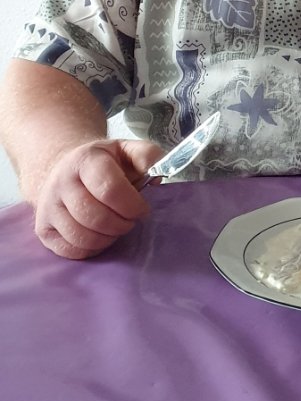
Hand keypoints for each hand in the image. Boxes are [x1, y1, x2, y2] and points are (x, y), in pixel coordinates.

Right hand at [34, 139, 165, 259]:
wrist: (66, 168)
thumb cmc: (104, 163)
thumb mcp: (126, 150)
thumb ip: (147, 155)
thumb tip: (158, 172)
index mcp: (85, 160)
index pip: (109, 189)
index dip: (132, 205)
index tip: (142, 209)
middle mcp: (61, 182)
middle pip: (96, 217)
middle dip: (122, 224)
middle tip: (130, 220)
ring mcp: (48, 207)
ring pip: (82, 236)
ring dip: (108, 238)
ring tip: (116, 227)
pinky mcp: (42, 229)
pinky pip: (70, 250)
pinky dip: (91, 249)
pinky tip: (100, 236)